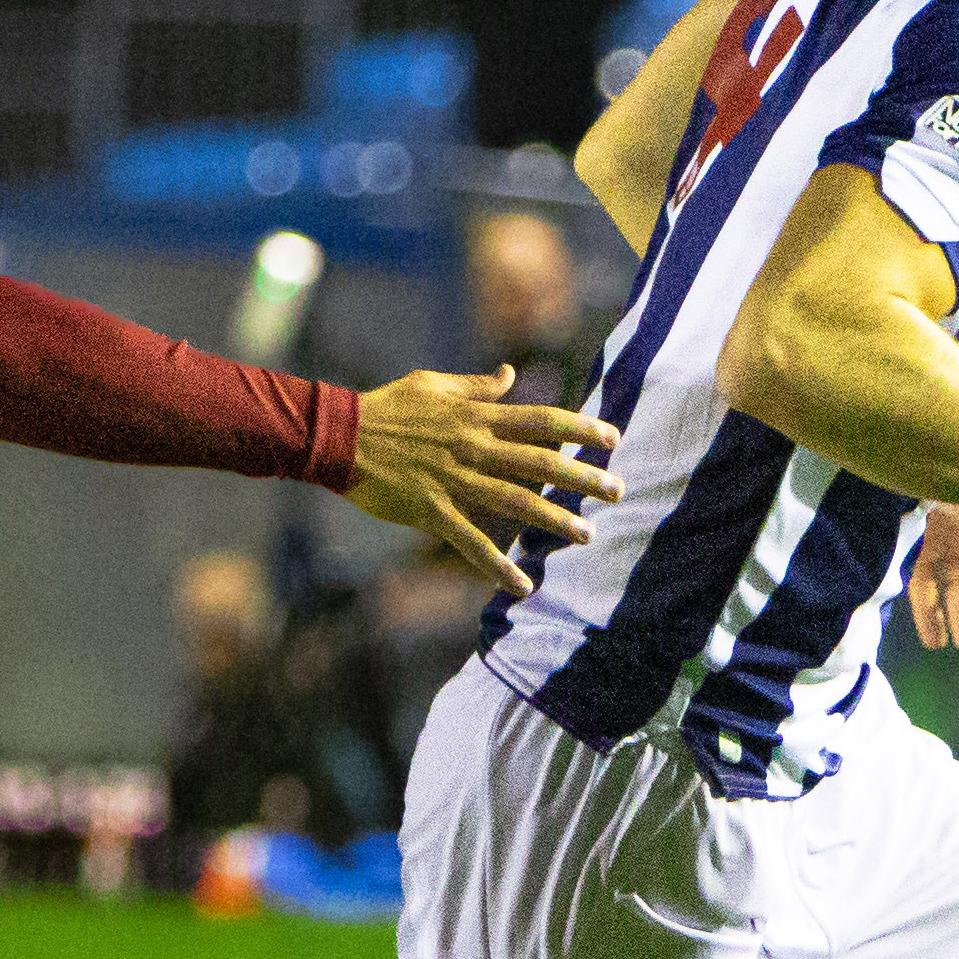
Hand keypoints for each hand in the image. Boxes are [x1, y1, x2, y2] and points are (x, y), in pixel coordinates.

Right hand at [345, 366, 622, 597]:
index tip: (612, 439)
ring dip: (554, 521)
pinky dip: (497, 565)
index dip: (581, 428)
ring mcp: (455, 480)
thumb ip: (477, 386)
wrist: (341, 435)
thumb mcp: (434, 384)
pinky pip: (470, 541)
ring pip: (516, 502)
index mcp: (478, 416)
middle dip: (583, 478)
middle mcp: (475, 447)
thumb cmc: (386, 406)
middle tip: (617, 491)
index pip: (542, 421)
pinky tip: (521, 584)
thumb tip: (510, 374)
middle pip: (541, 462)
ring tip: (586, 535)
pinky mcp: (432, 510)